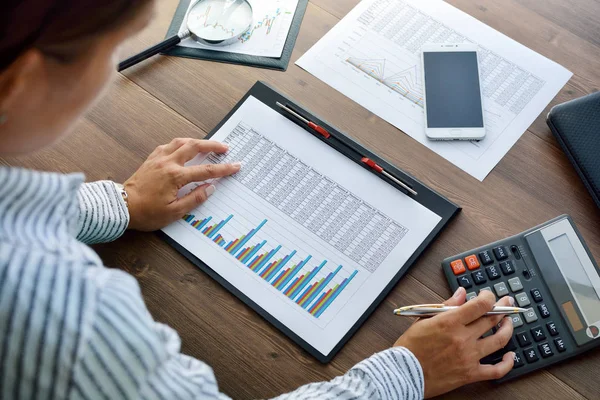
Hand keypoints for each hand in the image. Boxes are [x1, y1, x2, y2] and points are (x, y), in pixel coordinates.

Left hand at [123, 138, 240, 230]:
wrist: (121, 207)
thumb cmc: (146, 212)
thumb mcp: (174, 212)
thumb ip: (195, 199)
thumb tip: (210, 188)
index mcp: (175, 176)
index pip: (205, 170)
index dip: (223, 169)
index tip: (235, 166)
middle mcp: (168, 163)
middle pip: (194, 147)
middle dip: (212, 146)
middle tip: (225, 147)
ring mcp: (158, 159)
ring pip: (181, 142)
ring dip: (196, 141)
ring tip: (207, 145)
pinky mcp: (151, 159)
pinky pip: (169, 145)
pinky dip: (180, 144)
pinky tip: (184, 147)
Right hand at [394, 288, 514, 397]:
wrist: (403, 372)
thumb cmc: (410, 347)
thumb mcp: (423, 319)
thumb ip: (446, 305)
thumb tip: (460, 294)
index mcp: (450, 322)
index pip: (480, 305)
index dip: (489, 297)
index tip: (490, 296)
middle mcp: (463, 338)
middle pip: (492, 320)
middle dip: (503, 308)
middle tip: (506, 304)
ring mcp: (469, 356)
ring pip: (500, 340)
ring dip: (508, 329)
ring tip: (508, 323)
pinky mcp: (470, 373)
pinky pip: (496, 370)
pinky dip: (508, 363)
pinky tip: (511, 356)